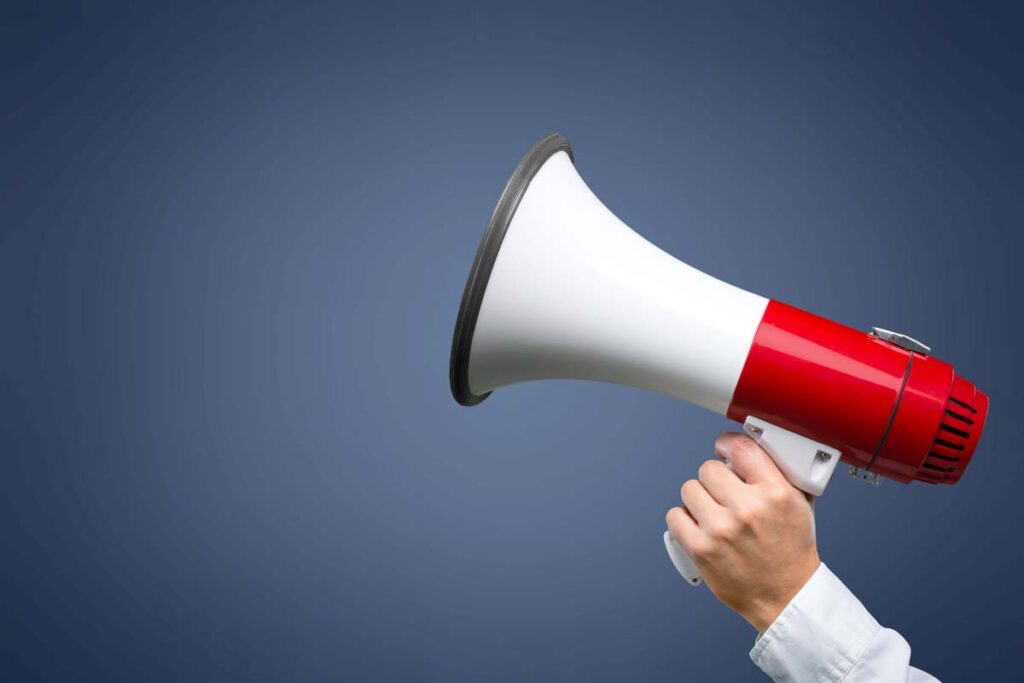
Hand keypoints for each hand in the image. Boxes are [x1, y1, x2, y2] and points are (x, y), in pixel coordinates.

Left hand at [665, 433, 819, 632]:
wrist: (786, 596)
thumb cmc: (791, 551)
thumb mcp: (799, 505)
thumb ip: (775, 474)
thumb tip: (746, 450)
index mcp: (776, 493)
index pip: (741, 447)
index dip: (727, 444)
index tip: (723, 449)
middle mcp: (748, 508)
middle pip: (709, 468)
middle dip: (715, 479)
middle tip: (723, 494)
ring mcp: (721, 529)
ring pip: (689, 489)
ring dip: (698, 498)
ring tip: (712, 512)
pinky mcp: (701, 549)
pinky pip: (675, 516)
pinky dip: (683, 520)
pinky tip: (698, 526)